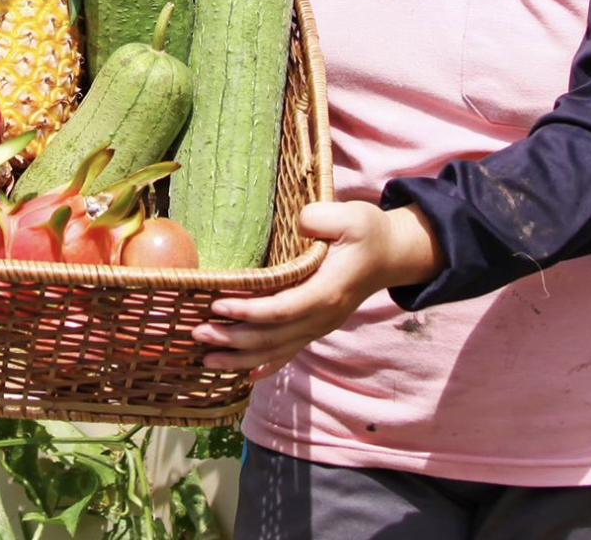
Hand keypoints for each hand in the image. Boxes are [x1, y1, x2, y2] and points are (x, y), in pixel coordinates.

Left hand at [192, 202, 441, 378]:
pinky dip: (265, 365)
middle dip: (233, 338)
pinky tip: (244, 375)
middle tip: (197, 333)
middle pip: (273, 336)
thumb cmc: (368, 233)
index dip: (250, 311)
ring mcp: (320, 326)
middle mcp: (323, 316)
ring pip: (277, 350)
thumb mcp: (351, 216)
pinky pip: (289, 352)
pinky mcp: (316, 328)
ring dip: (240, 356)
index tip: (218, 304)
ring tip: (206, 358)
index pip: (283, 308)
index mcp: (328, 291)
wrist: (392, 256)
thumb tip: (299, 225)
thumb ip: (321, 219)